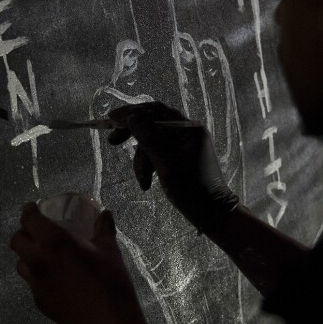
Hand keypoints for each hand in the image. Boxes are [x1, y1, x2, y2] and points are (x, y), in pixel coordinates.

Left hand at [10, 203, 147, 323]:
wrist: (106, 320)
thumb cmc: (109, 280)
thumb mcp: (110, 250)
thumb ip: (103, 229)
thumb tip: (105, 213)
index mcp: (54, 242)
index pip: (30, 220)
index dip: (29, 211)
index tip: (33, 207)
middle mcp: (38, 259)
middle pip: (17, 241)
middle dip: (24, 233)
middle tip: (38, 231)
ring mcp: (35, 282)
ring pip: (20, 263)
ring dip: (28, 255)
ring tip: (44, 255)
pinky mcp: (38, 300)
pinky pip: (32, 282)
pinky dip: (38, 274)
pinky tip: (55, 278)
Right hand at [106, 102, 238, 233]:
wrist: (212, 213)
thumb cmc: (191, 189)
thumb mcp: (166, 164)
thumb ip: (148, 138)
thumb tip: (131, 117)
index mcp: (189, 128)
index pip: (156, 110)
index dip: (131, 113)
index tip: (110, 120)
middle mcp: (189, 131)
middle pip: (154, 123)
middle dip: (134, 134)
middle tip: (113, 141)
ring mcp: (186, 143)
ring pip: (154, 141)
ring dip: (143, 159)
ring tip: (143, 180)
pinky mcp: (182, 155)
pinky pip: (160, 153)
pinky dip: (151, 165)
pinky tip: (147, 183)